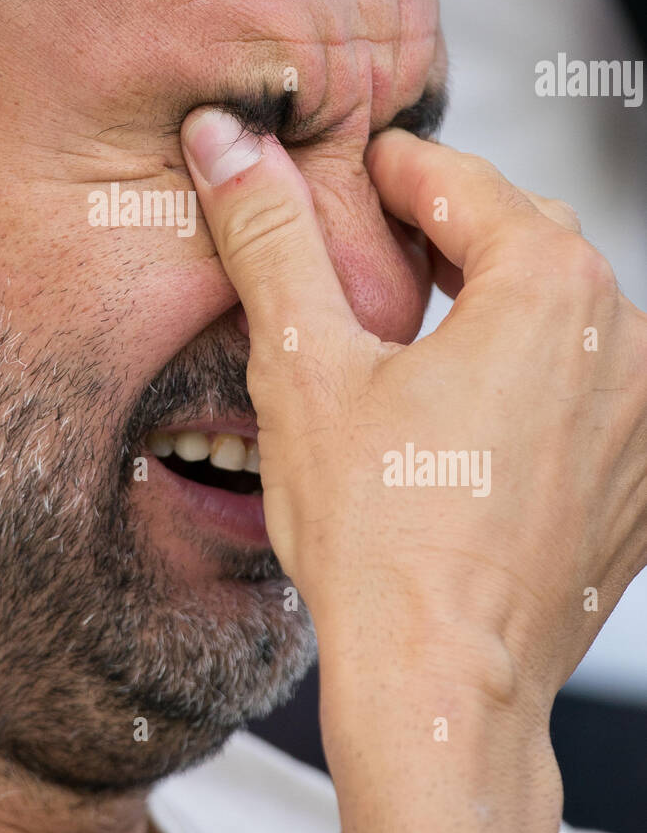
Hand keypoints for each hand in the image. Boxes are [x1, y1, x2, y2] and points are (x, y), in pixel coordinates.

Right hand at [182, 109, 646, 832]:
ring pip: (559, 313)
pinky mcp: (641, 478)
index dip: (389, 170)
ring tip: (411, 331)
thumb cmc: (376, 539)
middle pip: (520, 239)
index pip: (460, 180)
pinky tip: (463, 413)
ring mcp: (643, 414)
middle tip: (369, 248)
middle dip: (443, 231)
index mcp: (548, 288)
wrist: (441, 686)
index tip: (348, 174)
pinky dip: (531, 374)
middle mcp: (622, 339)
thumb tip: (227, 145)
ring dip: (490, 302)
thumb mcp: (304, 366)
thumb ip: (270, 239)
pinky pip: (589, 385)